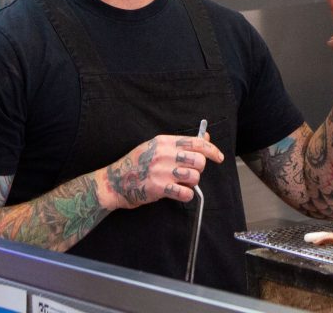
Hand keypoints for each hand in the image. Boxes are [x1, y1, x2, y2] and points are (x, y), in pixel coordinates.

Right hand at [101, 133, 224, 209]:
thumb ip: (180, 144)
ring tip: (180, 183)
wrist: (114, 182)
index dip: (212, 150)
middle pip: (199, 160)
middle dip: (199, 169)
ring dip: (191, 182)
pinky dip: (186, 195)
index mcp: (163, 141)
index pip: (196, 142)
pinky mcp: (158, 187)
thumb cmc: (136, 164)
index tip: (218, 157)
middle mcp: (163, 154)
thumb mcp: (156, 147)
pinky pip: (185, 193)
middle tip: (189, 172)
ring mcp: (161, 171)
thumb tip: (205, 138)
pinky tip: (177, 193)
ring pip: (194, 176)